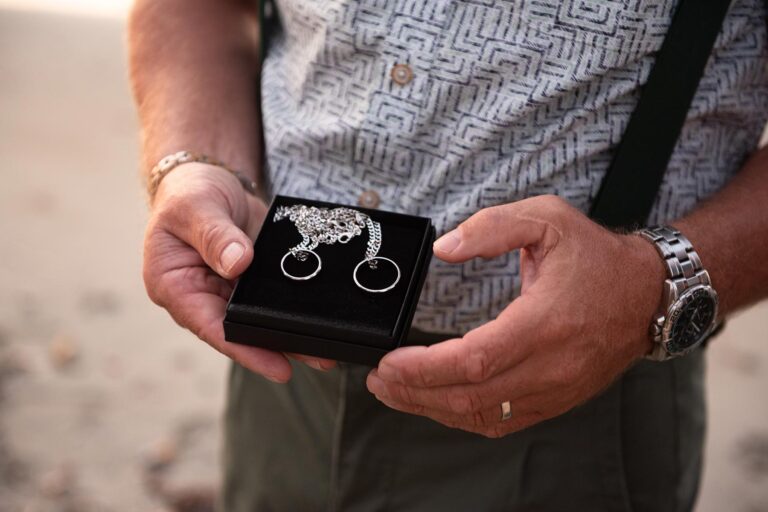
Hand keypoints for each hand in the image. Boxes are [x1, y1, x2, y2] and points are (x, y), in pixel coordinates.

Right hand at [143, 163, 334, 381]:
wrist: (207, 180)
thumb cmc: (188, 194)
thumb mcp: (195, 208)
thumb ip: (214, 235)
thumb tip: (238, 263)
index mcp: (174, 286)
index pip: (211, 327)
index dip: (246, 349)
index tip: (278, 367)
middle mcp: (201, 297)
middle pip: (241, 331)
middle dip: (278, 348)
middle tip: (320, 359)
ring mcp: (229, 292)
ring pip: (261, 320)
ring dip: (293, 334)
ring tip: (330, 352)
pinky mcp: (252, 282)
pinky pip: (274, 301)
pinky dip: (295, 310)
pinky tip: (323, 320)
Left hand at [366, 195, 662, 436]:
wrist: (647, 295)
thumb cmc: (595, 256)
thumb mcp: (546, 218)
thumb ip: (491, 228)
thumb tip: (443, 248)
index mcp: (545, 321)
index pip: (473, 360)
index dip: (424, 368)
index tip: (387, 362)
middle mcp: (552, 365)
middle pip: (470, 397)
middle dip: (415, 392)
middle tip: (378, 379)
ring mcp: (556, 390)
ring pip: (483, 416)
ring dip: (432, 409)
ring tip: (395, 392)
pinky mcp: (557, 400)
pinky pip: (502, 422)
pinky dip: (462, 417)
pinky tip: (435, 403)